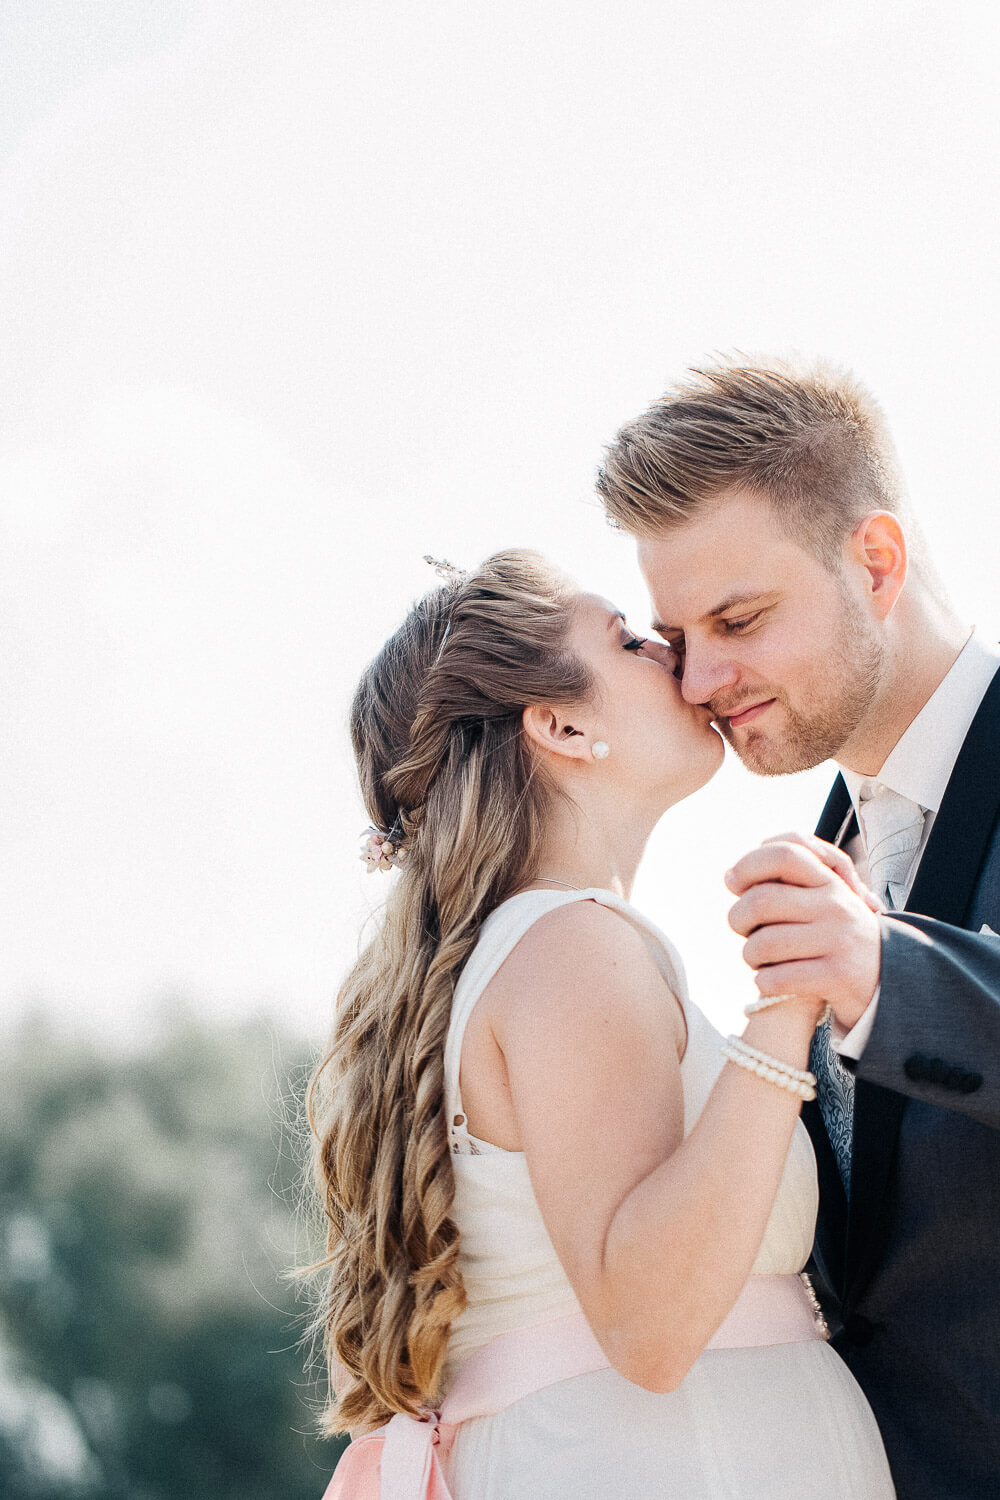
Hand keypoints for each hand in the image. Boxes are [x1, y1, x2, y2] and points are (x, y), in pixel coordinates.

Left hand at [725, 835, 882, 1030]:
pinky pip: (778, 977)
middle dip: (737, 917)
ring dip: (749, 954)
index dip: (749, 864)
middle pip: (762, 900)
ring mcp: (839, 940)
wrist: (890, 980)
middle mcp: (837, 905)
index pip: (785, 854)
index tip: (732, 881)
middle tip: (740, 928)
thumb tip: (730, 876)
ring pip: (764, 943)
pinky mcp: (838, 976)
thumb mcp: (825, 899)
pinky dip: (764, 981)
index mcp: (830, 881)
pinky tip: (769, 980)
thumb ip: (788, 882)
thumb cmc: (836, 936)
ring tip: (756, 958)